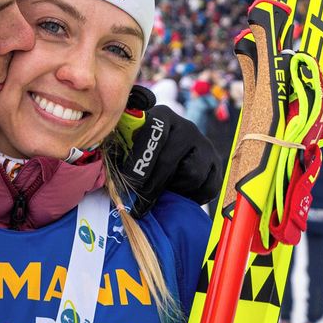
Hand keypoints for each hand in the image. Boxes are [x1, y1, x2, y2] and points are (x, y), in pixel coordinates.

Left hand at [113, 86, 222, 215]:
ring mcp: (204, 144)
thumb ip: (119, 151)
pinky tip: (181, 192)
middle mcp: (186, 126)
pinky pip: (208, 185)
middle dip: (152, 186)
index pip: (152, 136)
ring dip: (174, 188)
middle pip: (170, 161)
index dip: (140, 161)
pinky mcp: (217, 163)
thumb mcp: (128, 146)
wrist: (176, 156)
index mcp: (161, 117)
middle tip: (138, 206)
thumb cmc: (142, 154)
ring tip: (163, 190)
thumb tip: (106, 169)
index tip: (128, 181)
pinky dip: (193, 195)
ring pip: (191, 175)